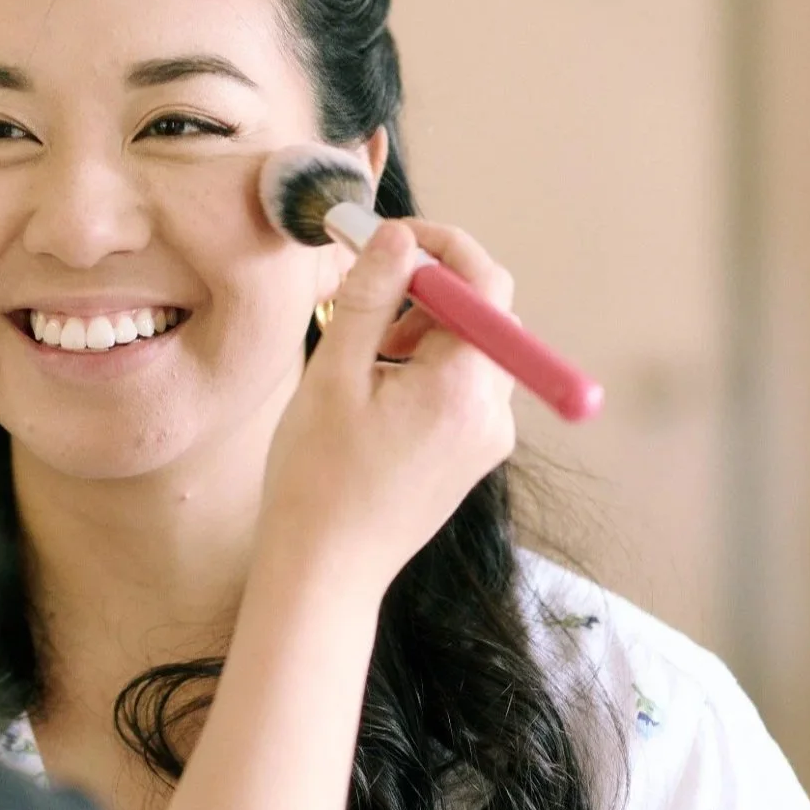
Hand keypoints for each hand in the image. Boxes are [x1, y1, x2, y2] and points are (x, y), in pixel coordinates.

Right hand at [260, 217, 517, 586]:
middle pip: (485, 314)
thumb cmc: (318, 480)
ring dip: (425, 329)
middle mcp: (491, 411)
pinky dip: (427, 367)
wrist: (326, 571)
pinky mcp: (473, 455)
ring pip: (473, 348)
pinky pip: (465, 386)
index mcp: (461, 386)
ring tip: (364, 351)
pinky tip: (376, 389)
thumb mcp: (332, 375)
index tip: (389, 240)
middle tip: (366, 298)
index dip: (441, 246)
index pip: (485, 282)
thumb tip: (396, 239)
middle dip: (428, 290)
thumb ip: (369, 297)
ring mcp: (487, 437)